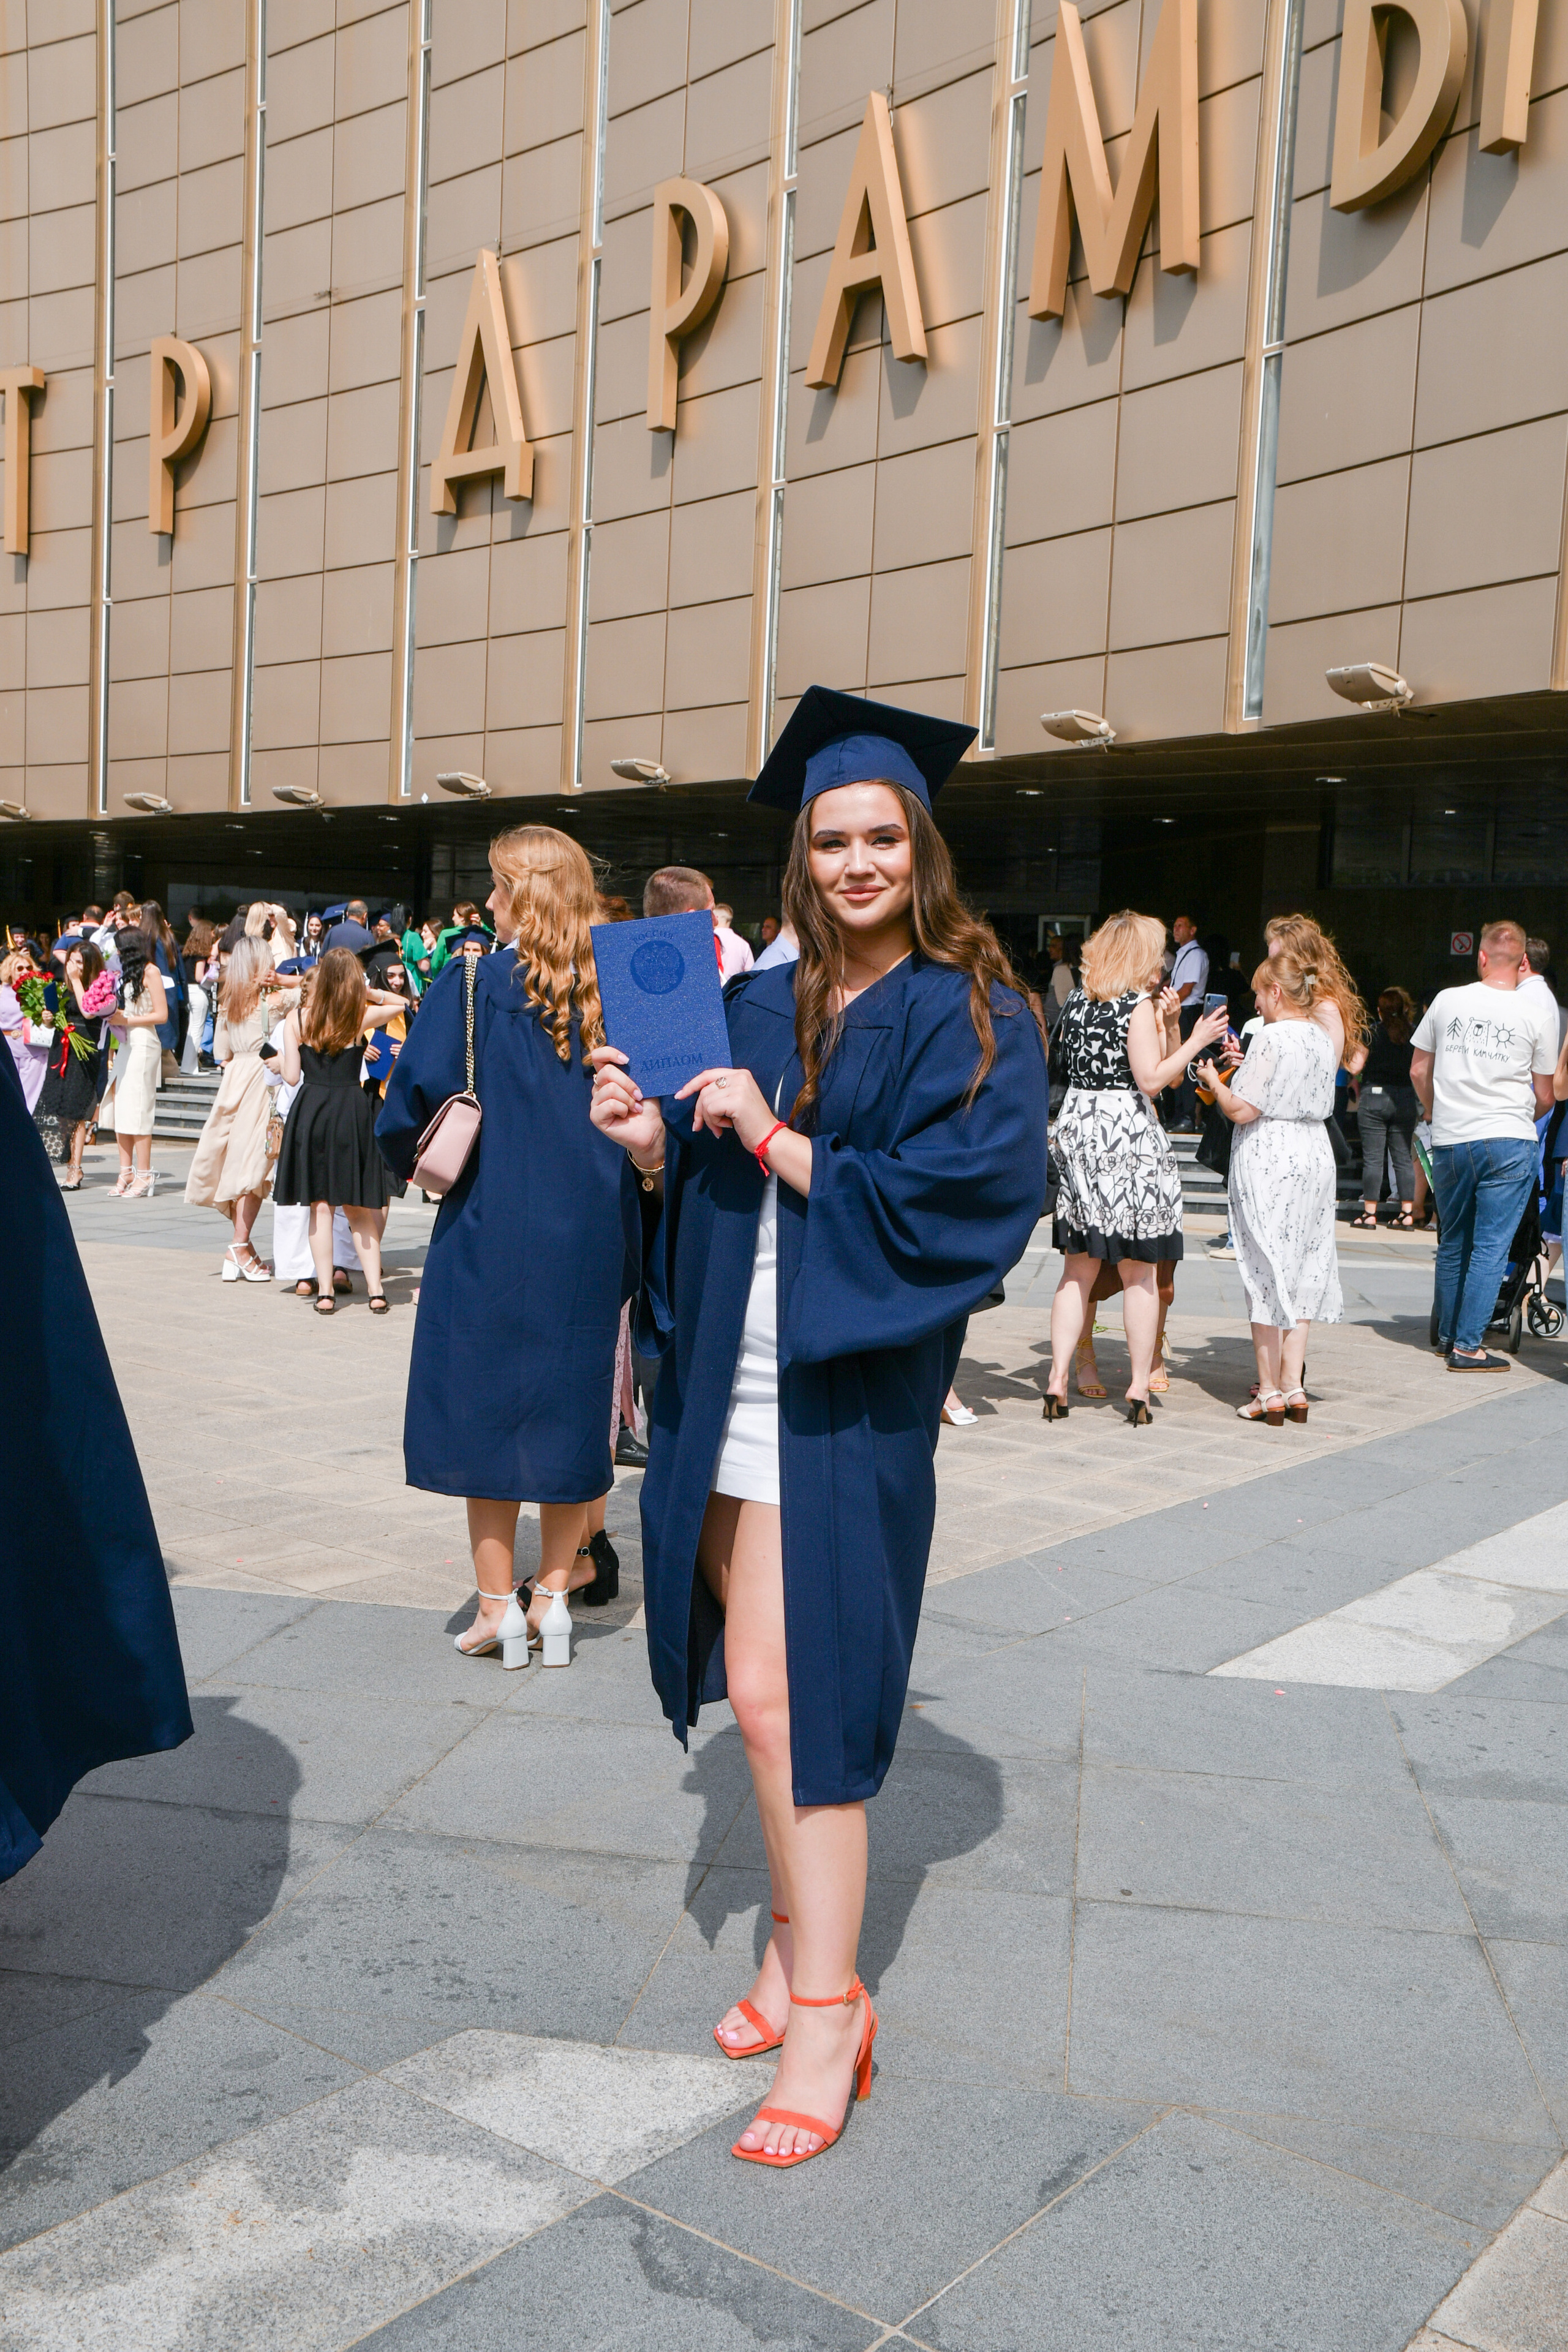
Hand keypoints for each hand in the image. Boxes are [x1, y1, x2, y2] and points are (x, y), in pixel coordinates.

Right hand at [588, 1045, 663, 1160]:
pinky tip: (626, 1114)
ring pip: (610, 1089)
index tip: (627, 1060)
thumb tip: (631, 1057)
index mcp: (608, 1077)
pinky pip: (609, 1104)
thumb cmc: (646, 1106)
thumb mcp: (642, 1083)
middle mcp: (599, 1087)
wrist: (651, 1129)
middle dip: (627, 1082)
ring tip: (635, 1107)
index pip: (597, 1056)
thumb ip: (633, 1071)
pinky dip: (622, 1108)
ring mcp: (596, 1102)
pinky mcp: (596, 1116)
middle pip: (606, 1072)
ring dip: (628, 1098)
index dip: (609, 1053)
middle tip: (639, 1095)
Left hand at [674, 1065, 770, 1147]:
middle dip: (699, 1110)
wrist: (769, 1137)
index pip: (708, 1075)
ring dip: (708, 1119)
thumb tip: (695, 1095)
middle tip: (700, 1126)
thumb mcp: (735, 1100)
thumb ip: (719, 1093)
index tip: (680, 1095)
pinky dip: (714, 1122)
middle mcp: (740, 1076)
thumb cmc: (751, 1123)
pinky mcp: (736, 1100)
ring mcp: (739, 1087)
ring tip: (720, 1128)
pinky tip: (726, 1127)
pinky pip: (710, 1109)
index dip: (692, 1085)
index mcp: (740, 1074)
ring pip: (705, 1101)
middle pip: (704, 1090)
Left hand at [1157, 986, 1181, 1027]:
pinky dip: (1162, 1003)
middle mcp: (1175, 1008)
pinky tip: (1160, 1000)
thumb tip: (1172, 995)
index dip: (1173, 991)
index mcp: (1178, 1006)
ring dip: (1164, 996)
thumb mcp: (1177, 1010)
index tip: (1170, 987)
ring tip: (1161, 992)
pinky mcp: (1166, 1014)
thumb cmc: (1173, 1017)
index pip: (1177, 997)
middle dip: (1168, 992)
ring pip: (1168, 1002)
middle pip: (1172, 998)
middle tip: (1164, 988)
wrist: (1172, 1026)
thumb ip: (1175, 1003)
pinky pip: (1164, 1007)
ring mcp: (1171, 1011)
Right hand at [1190, 1005, 1229, 1053]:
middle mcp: (1213, 1025)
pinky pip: (1225, 1032)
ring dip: (1226, 1023)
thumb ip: (1202, 1017)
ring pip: (1226, 1025)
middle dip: (1226, 1016)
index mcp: (1208, 1021)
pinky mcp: (1217, 1036)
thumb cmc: (1196, 1033)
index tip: (1224, 1007)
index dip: (1222, 1008)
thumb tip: (1205, 1014)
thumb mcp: (1198, 1023)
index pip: (1217, 1012)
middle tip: (1226, 1016)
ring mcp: (1216, 1031)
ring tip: (1224, 1023)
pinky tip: (1222, 1029)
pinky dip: (1225, 1030)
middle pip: (1225, 1019)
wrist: (1197, 1042)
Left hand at [1194, 1058, 1221, 1092]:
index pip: (1199, 1065)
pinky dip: (1209, 1073)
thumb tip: (1209, 1059)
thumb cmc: (1210, 1074)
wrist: (1213, 1082)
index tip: (1201, 1060)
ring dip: (1208, 1070)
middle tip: (1207, 1063)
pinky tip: (1213, 1072)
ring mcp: (1202, 1078)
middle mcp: (1199, 1075)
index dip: (1201, 1062)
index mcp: (1198, 1071)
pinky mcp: (1206, 1081)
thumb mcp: (1210, 1066)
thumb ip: (1209, 1062)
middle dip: (1205, 1066)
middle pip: (1202, 1069)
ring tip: (1211, 1067)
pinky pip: (1207, 1075)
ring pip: (1205, 1072)